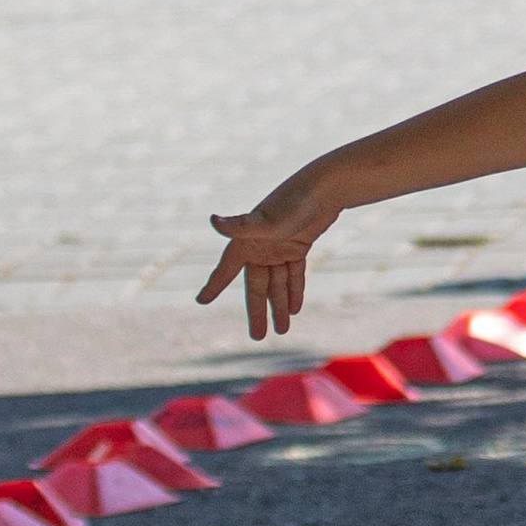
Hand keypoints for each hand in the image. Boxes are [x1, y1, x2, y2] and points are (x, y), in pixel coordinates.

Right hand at [197, 170, 344, 338]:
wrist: (324, 188)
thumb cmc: (293, 202)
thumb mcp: (266, 220)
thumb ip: (240, 226)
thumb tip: (212, 220)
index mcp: (246, 240)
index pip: (226, 269)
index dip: (214, 285)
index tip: (201, 301)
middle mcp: (259, 245)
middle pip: (257, 285)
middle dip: (258, 311)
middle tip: (258, 337)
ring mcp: (279, 246)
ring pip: (278, 283)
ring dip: (280, 305)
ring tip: (282, 330)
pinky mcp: (298, 244)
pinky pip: (294, 273)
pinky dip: (295, 289)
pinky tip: (296, 308)